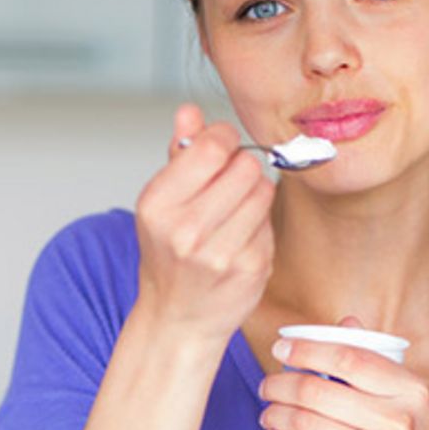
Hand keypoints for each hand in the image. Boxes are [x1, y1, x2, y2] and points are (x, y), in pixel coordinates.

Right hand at [133, 103, 276, 346]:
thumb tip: (190, 112)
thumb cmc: (169, 255)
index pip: (212, 146)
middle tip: (227, 184)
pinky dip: (259, 223)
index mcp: (158, 204)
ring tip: (232, 211)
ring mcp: (220, 252)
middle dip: (240, 167)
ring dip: (253, 194)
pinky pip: (270, 221)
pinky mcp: (251, 267)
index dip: (223, 139)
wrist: (177, 318)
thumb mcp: (161, 202)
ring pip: (263, 190)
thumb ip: (179, 153)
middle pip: (245, 166)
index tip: (219, 149)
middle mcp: (185, 229)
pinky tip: (240, 237)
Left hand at [258, 317, 428, 429]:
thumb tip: (347, 321)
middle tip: (266, 387)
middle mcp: (398, 422)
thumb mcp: (412, 401)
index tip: (279, 349)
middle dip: (278, 386)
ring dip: (275, 416)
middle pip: (317, 392)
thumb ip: (377, 363)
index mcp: (411, 390)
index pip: (348, 358)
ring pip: (305, 425)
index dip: (306, 349)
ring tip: (268, 414)